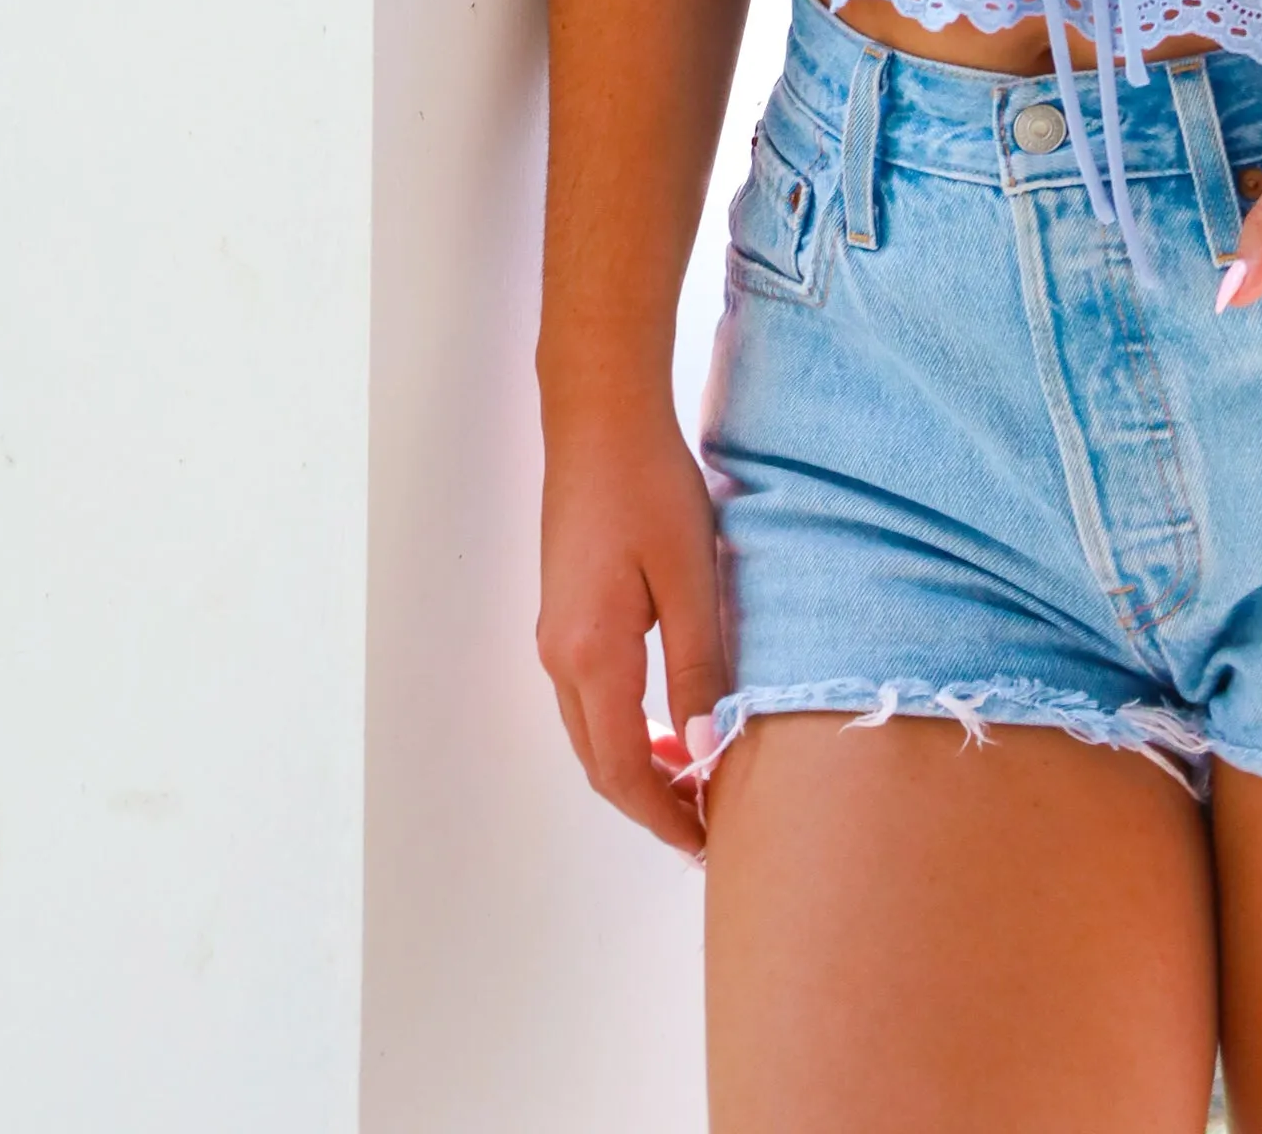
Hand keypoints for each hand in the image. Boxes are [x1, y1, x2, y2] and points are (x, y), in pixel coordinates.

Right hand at [536, 408, 727, 855]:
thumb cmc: (650, 486)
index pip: (624, 770)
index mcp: (592, 655)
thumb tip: (705, 752)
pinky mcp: (563, 613)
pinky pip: (589, 698)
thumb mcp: (691, 578)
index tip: (707, 844)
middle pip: (600, 762)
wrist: (600, 417)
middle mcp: (560, 656)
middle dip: (651, 802)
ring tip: (695, 779)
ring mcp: (554, 635)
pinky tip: (667, 718)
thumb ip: (698, 668)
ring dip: (637, 766)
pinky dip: (625, 728)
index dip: (664, 815)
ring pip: (591, 733)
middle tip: (708, 824)